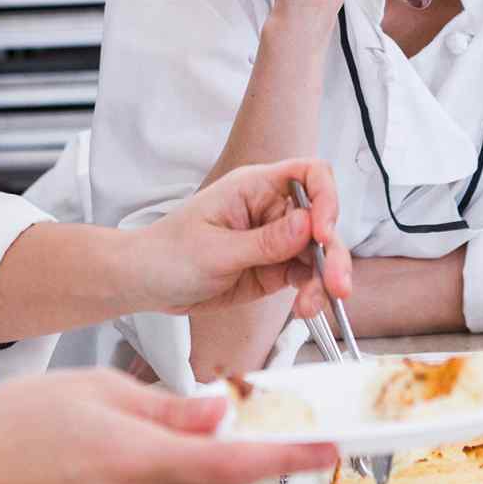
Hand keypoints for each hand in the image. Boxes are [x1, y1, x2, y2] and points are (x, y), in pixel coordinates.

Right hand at [0, 369, 336, 483]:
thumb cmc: (14, 423)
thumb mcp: (98, 389)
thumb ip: (169, 407)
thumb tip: (219, 413)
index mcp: (134, 457)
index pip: (231, 460)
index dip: (285, 457)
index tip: (325, 450)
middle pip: (209, 481)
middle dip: (210, 451)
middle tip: (178, 423)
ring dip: (171, 472)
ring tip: (108, 446)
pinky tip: (99, 476)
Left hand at [137, 157, 352, 317]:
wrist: (146, 283)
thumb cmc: (168, 254)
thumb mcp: (215, 250)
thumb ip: (264, 241)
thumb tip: (307, 226)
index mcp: (254, 187)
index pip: (308, 175)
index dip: (324, 198)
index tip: (322, 233)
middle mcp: (271, 210)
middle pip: (321, 220)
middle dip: (333, 252)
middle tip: (336, 284)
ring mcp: (276, 240)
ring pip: (319, 254)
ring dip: (325, 279)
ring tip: (314, 306)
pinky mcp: (274, 268)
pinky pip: (305, 277)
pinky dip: (312, 293)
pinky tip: (306, 308)